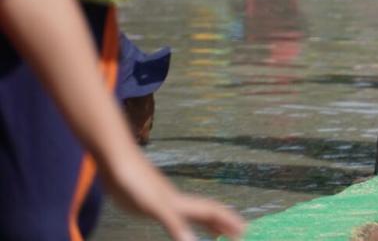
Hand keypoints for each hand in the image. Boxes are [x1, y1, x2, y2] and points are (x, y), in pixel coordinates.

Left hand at [101, 153, 244, 240]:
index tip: (246, 231)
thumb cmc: (133, 181)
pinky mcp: (148, 199)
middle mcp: (175, 201)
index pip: (212, 212)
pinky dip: (182, 221)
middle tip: (240, 233)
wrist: (115, 159)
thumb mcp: (155, 207)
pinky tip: (177, 222)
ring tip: (216, 232)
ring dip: (207, 223)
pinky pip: (174, 214)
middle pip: (206, 213)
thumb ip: (175, 224)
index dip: (229, 221)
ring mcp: (162, 199)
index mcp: (179, 204)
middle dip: (223, 223)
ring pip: (192, 213)